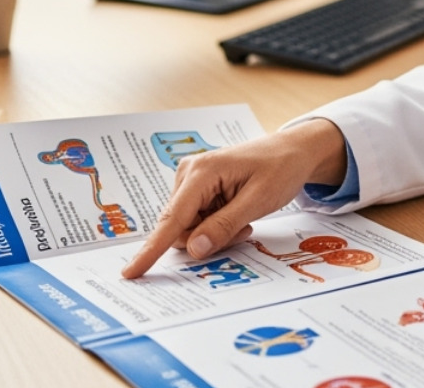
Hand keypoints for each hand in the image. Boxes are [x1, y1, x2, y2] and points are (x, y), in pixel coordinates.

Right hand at [120, 119, 347, 278]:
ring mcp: (191, 180)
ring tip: (244, 219)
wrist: (293, 150)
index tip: (130, 272)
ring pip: (188, 228)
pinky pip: (196, 221)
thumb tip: (194, 249)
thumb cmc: (280, 168)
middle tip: (243, 230)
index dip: (151, 249)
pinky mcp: (197, 188)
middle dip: (207, 239)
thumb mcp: (258, 200)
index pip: (171, 219)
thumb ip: (225, 226)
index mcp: (201, 172)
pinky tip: (237, 214)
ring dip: (214, 233)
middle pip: (180, 228)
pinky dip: (215, 226)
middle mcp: (188, 174)